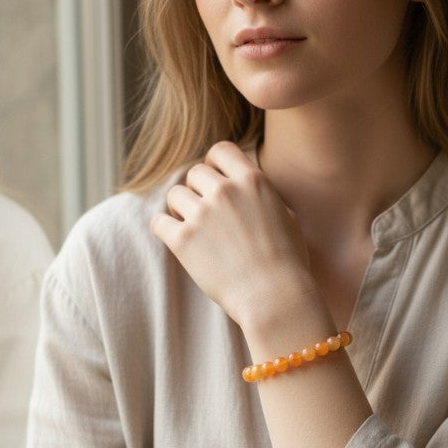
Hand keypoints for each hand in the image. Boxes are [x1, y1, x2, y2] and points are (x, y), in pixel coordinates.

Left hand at [150, 141, 318, 332]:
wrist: (275, 297)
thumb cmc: (288, 261)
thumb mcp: (285, 215)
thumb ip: (262, 195)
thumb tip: (246, 185)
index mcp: (253, 181)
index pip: (220, 150)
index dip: (214, 164)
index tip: (215, 180)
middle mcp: (226, 191)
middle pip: (194, 173)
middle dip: (198, 190)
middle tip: (205, 212)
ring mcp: (202, 214)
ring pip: (175, 195)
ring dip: (181, 210)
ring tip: (195, 229)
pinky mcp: (183, 240)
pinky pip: (159, 222)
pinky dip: (166, 230)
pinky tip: (180, 241)